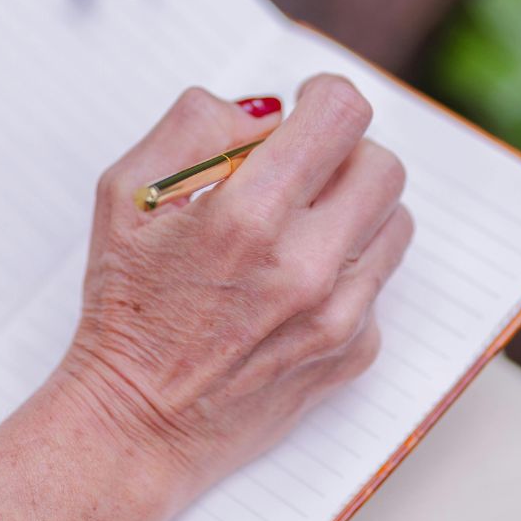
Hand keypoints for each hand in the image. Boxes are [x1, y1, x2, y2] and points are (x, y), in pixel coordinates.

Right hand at [59, 75, 413, 510]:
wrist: (136, 425)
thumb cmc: (125, 305)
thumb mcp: (127, 194)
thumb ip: (195, 126)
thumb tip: (268, 111)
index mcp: (249, 215)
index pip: (341, 114)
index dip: (323, 95)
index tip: (304, 108)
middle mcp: (307, 265)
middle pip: (382, 164)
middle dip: (343, 152)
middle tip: (300, 169)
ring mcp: (339, 315)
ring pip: (394, 219)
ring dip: (353, 206)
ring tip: (299, 226)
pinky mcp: (355, 352)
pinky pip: (380, 278)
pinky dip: (349, 266)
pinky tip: (295, 284)